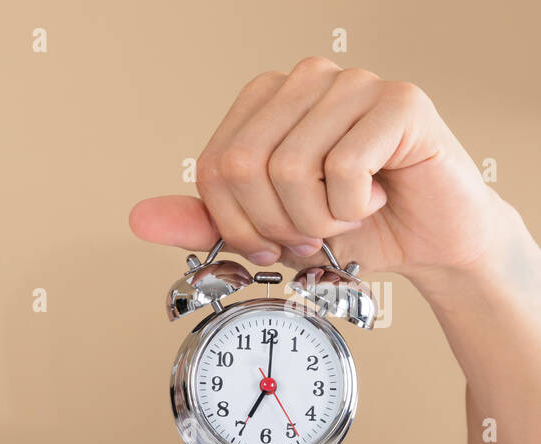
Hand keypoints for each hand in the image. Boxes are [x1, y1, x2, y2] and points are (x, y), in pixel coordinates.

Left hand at [129, 57, 511, 280]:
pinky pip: (345, 169)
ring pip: (292, 169)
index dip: (236, 223)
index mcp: (265, 101)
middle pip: (244, 165)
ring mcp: (353, 83)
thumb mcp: (263, 233)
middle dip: (275, 223)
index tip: (270, 243)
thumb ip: (202, 224)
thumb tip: (139, 218)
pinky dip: (355, 209)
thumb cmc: (349, 228)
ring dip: (318, 219)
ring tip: (345, 215)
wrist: (426, 242)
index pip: (213, 167)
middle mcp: (305, 80)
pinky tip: (376, 197)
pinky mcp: (400, 100)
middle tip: (311, 233)